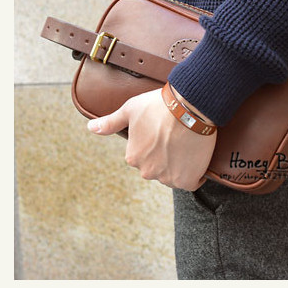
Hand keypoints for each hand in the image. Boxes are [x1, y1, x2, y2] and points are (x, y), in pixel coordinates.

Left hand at [86, 87, 216, 190]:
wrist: (189, 107)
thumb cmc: (158, 106)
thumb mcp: (131, 110)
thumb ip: (111, 122)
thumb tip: (90, 128)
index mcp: (132, 157)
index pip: (144, 155)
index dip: (155, 143)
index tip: (163, 132)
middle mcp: (147, 171)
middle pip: (158, 167)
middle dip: (167, 156)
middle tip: (176, 137)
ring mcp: (167, 178)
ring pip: (174, 175)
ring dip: (180, 165)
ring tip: (187, 144)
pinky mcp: (186, 180)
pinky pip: (191, 181)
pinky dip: (195, 173)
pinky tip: (196, 157)